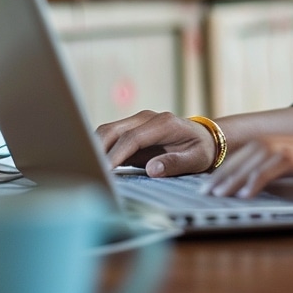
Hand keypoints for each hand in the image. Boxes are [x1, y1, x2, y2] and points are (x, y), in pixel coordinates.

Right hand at [97, 110, 214, 176]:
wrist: (204, 138)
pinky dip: (99, 150)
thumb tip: (153, 169)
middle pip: (112, 130)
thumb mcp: (197, 159)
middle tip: (89, 173)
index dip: (115, 156)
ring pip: (106, 131)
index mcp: (163, 123)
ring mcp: (136, 122)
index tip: (104, 173)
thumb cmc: (201, 149)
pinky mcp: (130, 130)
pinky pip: (109, 137)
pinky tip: (95, 165)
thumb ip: (176, 163)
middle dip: (97, 151)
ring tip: (88, 170)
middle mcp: (146, 118)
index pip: (131, 138)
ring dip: (94, 149)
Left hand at [204, 128, 292, 198]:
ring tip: (218, 195)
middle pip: (261, 145)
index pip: (274, 146)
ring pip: (265, 151)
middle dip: (230, 169)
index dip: (244, 162)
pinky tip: (247, 194)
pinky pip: (285, 162)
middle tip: (209, 191)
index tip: (224, 182)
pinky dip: (260, 176)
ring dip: (236, 173)